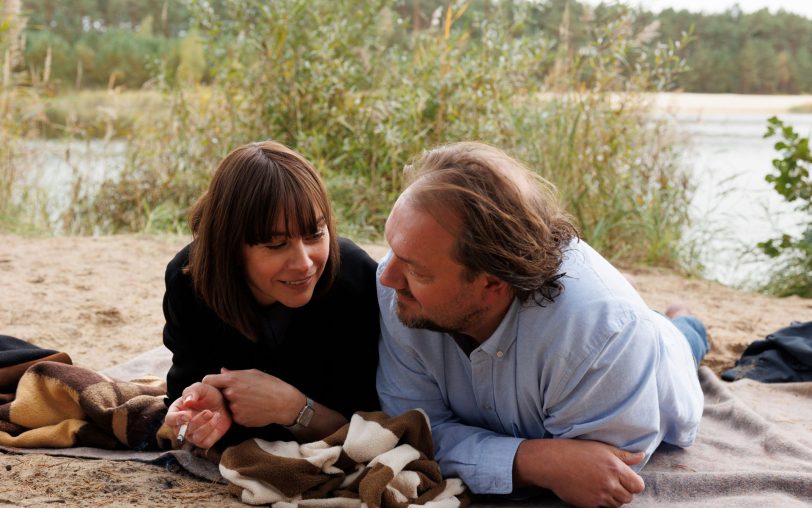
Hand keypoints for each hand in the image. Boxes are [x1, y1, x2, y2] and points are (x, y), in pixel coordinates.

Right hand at [164, 382, 231, 448]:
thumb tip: (187, 401)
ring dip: (206, 427)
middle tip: (208, 412)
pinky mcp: (204, 441)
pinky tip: (217, 418)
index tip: (188, 415)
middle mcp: (182, 426)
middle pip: (182, 431)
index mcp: (176, 412)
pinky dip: (212, 431)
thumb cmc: (208, 394)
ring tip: (214, 414)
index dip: (177, 419)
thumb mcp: (201, 387)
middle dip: (197, 422)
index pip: (169, 420)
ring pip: (194, 438)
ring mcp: (192, 435)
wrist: (224, 402)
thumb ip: (192, 391)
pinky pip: (205, 443)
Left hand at [202, 368, 303, 427]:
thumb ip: (234, 373)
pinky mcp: (239, 419)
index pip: (208, 380)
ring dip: (235, 404)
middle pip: (219, 394)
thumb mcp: (253, 373)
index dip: (211, 383)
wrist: (284, 403)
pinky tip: (253, 409)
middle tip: (242, 393)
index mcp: (232, 380)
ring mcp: (234, 408)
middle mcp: (230, 394)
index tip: (215, 385)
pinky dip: (242, 413)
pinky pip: (235, 415)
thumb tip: (221, 371)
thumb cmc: (271, 385)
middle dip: (226, 394)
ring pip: (228, 406)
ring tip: (251, 401)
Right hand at [514, 438, 644, 507]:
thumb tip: (641, 456)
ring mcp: (599, 496)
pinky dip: (600, 502)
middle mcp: (610, 484)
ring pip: (616, 505)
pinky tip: (591, 490)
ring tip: (600, 486)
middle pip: (629, 497)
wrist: (553, 463)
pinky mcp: (589, 505)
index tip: (626, 479)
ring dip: (612, 498)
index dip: (633, 484)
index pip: (638, 486)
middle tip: (611, 482)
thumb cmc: (576, 451)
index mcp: (616, 468)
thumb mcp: (602, 448)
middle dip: (623, 491)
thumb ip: (624, 456)